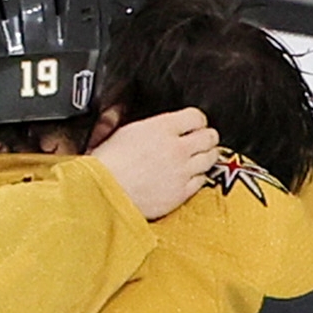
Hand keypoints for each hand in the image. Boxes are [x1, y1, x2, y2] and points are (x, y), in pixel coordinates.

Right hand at [93, 108, 217, 220]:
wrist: (102, 195)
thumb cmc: (104, 166)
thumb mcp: (119, 132)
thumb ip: (144, 125)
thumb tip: (143, 119)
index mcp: (161, 128)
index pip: (196, 116)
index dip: (196, 121)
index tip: (193, 125)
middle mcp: (176, 148)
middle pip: (209, 136)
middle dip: (206, 137)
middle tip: (199, 141)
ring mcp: (181, 171)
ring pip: (210, 158)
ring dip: (205, 156)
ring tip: (196, 158)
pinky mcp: (181, 193)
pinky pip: (201, 181)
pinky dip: (197, 178)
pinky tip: (186, 177)